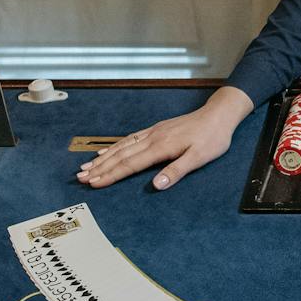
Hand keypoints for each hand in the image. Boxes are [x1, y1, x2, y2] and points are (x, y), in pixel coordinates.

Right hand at [76, 85, 253, 189]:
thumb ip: (177, 171)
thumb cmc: (212, 138)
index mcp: (161, 147)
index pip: (130, 164)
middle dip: (100, 168)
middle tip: (81, 178)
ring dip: (103, 158)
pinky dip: (115, 146)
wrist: (218, 115)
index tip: (94, 183)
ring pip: (122, 146)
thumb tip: (156, 185)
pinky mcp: (156, 130)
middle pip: (121, 155)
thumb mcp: (200, 157)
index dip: (111, 175)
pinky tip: (107, 151)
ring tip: (86, 167)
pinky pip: (130, 139)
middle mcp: (152, 138)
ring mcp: (153, 132)